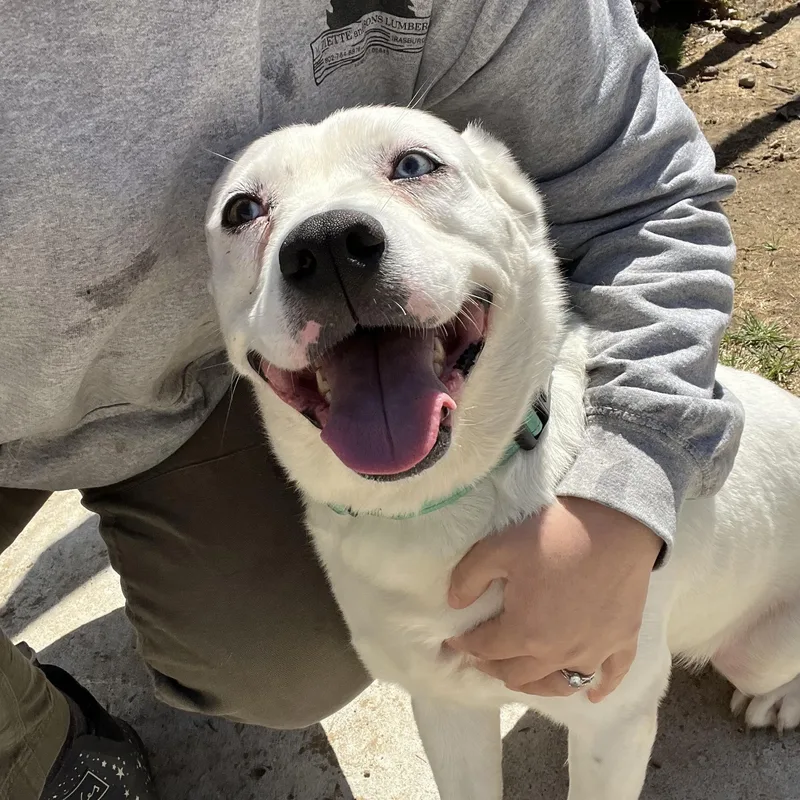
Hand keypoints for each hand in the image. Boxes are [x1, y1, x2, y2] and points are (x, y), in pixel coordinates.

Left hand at [446, 497, 662, 701]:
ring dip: (538, 685)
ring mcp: (594, 651)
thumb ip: (469, 578)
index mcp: (524, 632)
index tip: (455, 638)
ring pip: (561, 685)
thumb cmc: (553, 534)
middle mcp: (558, 653)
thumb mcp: (498, 548)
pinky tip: (593, 696)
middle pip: (518, 674)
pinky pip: (612, 675)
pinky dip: (601, 688)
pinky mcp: (622, 641)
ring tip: (524, 677)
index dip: (466, 643)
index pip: (485, 648)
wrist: (614, 524)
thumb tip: (455, 603)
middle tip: (482, 656)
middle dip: (493, 667)